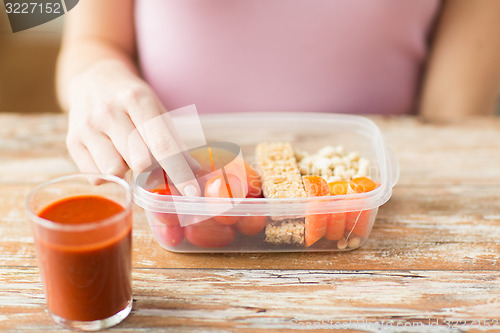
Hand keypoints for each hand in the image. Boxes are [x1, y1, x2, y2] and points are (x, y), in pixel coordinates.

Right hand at [65, 59, 200, 195]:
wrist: (92, 77)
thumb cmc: (132, 99)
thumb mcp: (157, 109)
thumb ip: (174, 141)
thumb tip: (194, 173)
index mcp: (137, 99)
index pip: (162, 145)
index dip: (180, 173)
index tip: (192, 193)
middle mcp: (109, 111)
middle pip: (140, 161)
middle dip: (154, 173)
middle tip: (157, 171)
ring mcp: (88, 126)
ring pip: (115, 171)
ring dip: (127, 172)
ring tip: (128, 156)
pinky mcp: (72, 141)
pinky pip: (96, 177)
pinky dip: (109, 176)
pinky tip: (110, 157)